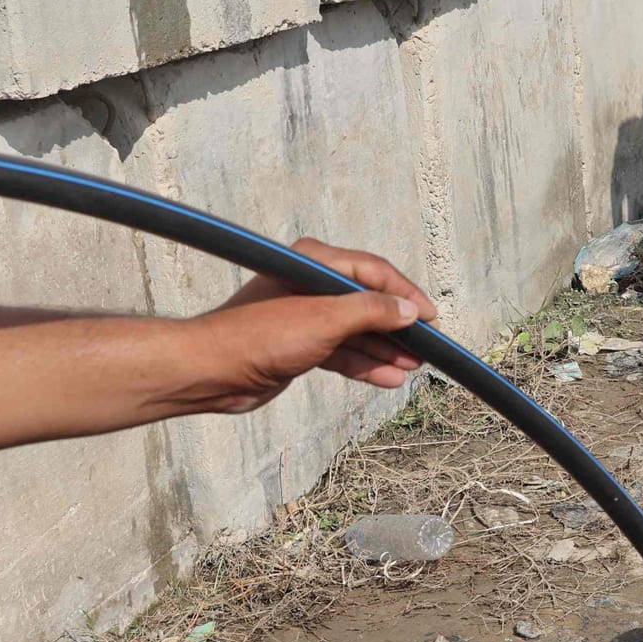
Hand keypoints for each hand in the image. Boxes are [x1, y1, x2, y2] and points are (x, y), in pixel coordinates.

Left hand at [199, 239, 437, 410]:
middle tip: (428, 345)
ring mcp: (307, 318)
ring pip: (358, 332)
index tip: (430, 316)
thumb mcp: (324, 319)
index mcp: (314, 264)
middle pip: (368, 303)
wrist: (212, 371)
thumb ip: (371, 312)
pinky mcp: (301, 346)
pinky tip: (389, 378)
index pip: (373, 272)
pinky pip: (343, 353)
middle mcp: (312, 286)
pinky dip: (365, 364)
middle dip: (398, 325)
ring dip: (386, 349)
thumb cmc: (260, 337)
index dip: (405, 294)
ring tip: (414, 365)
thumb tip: (409, 311)